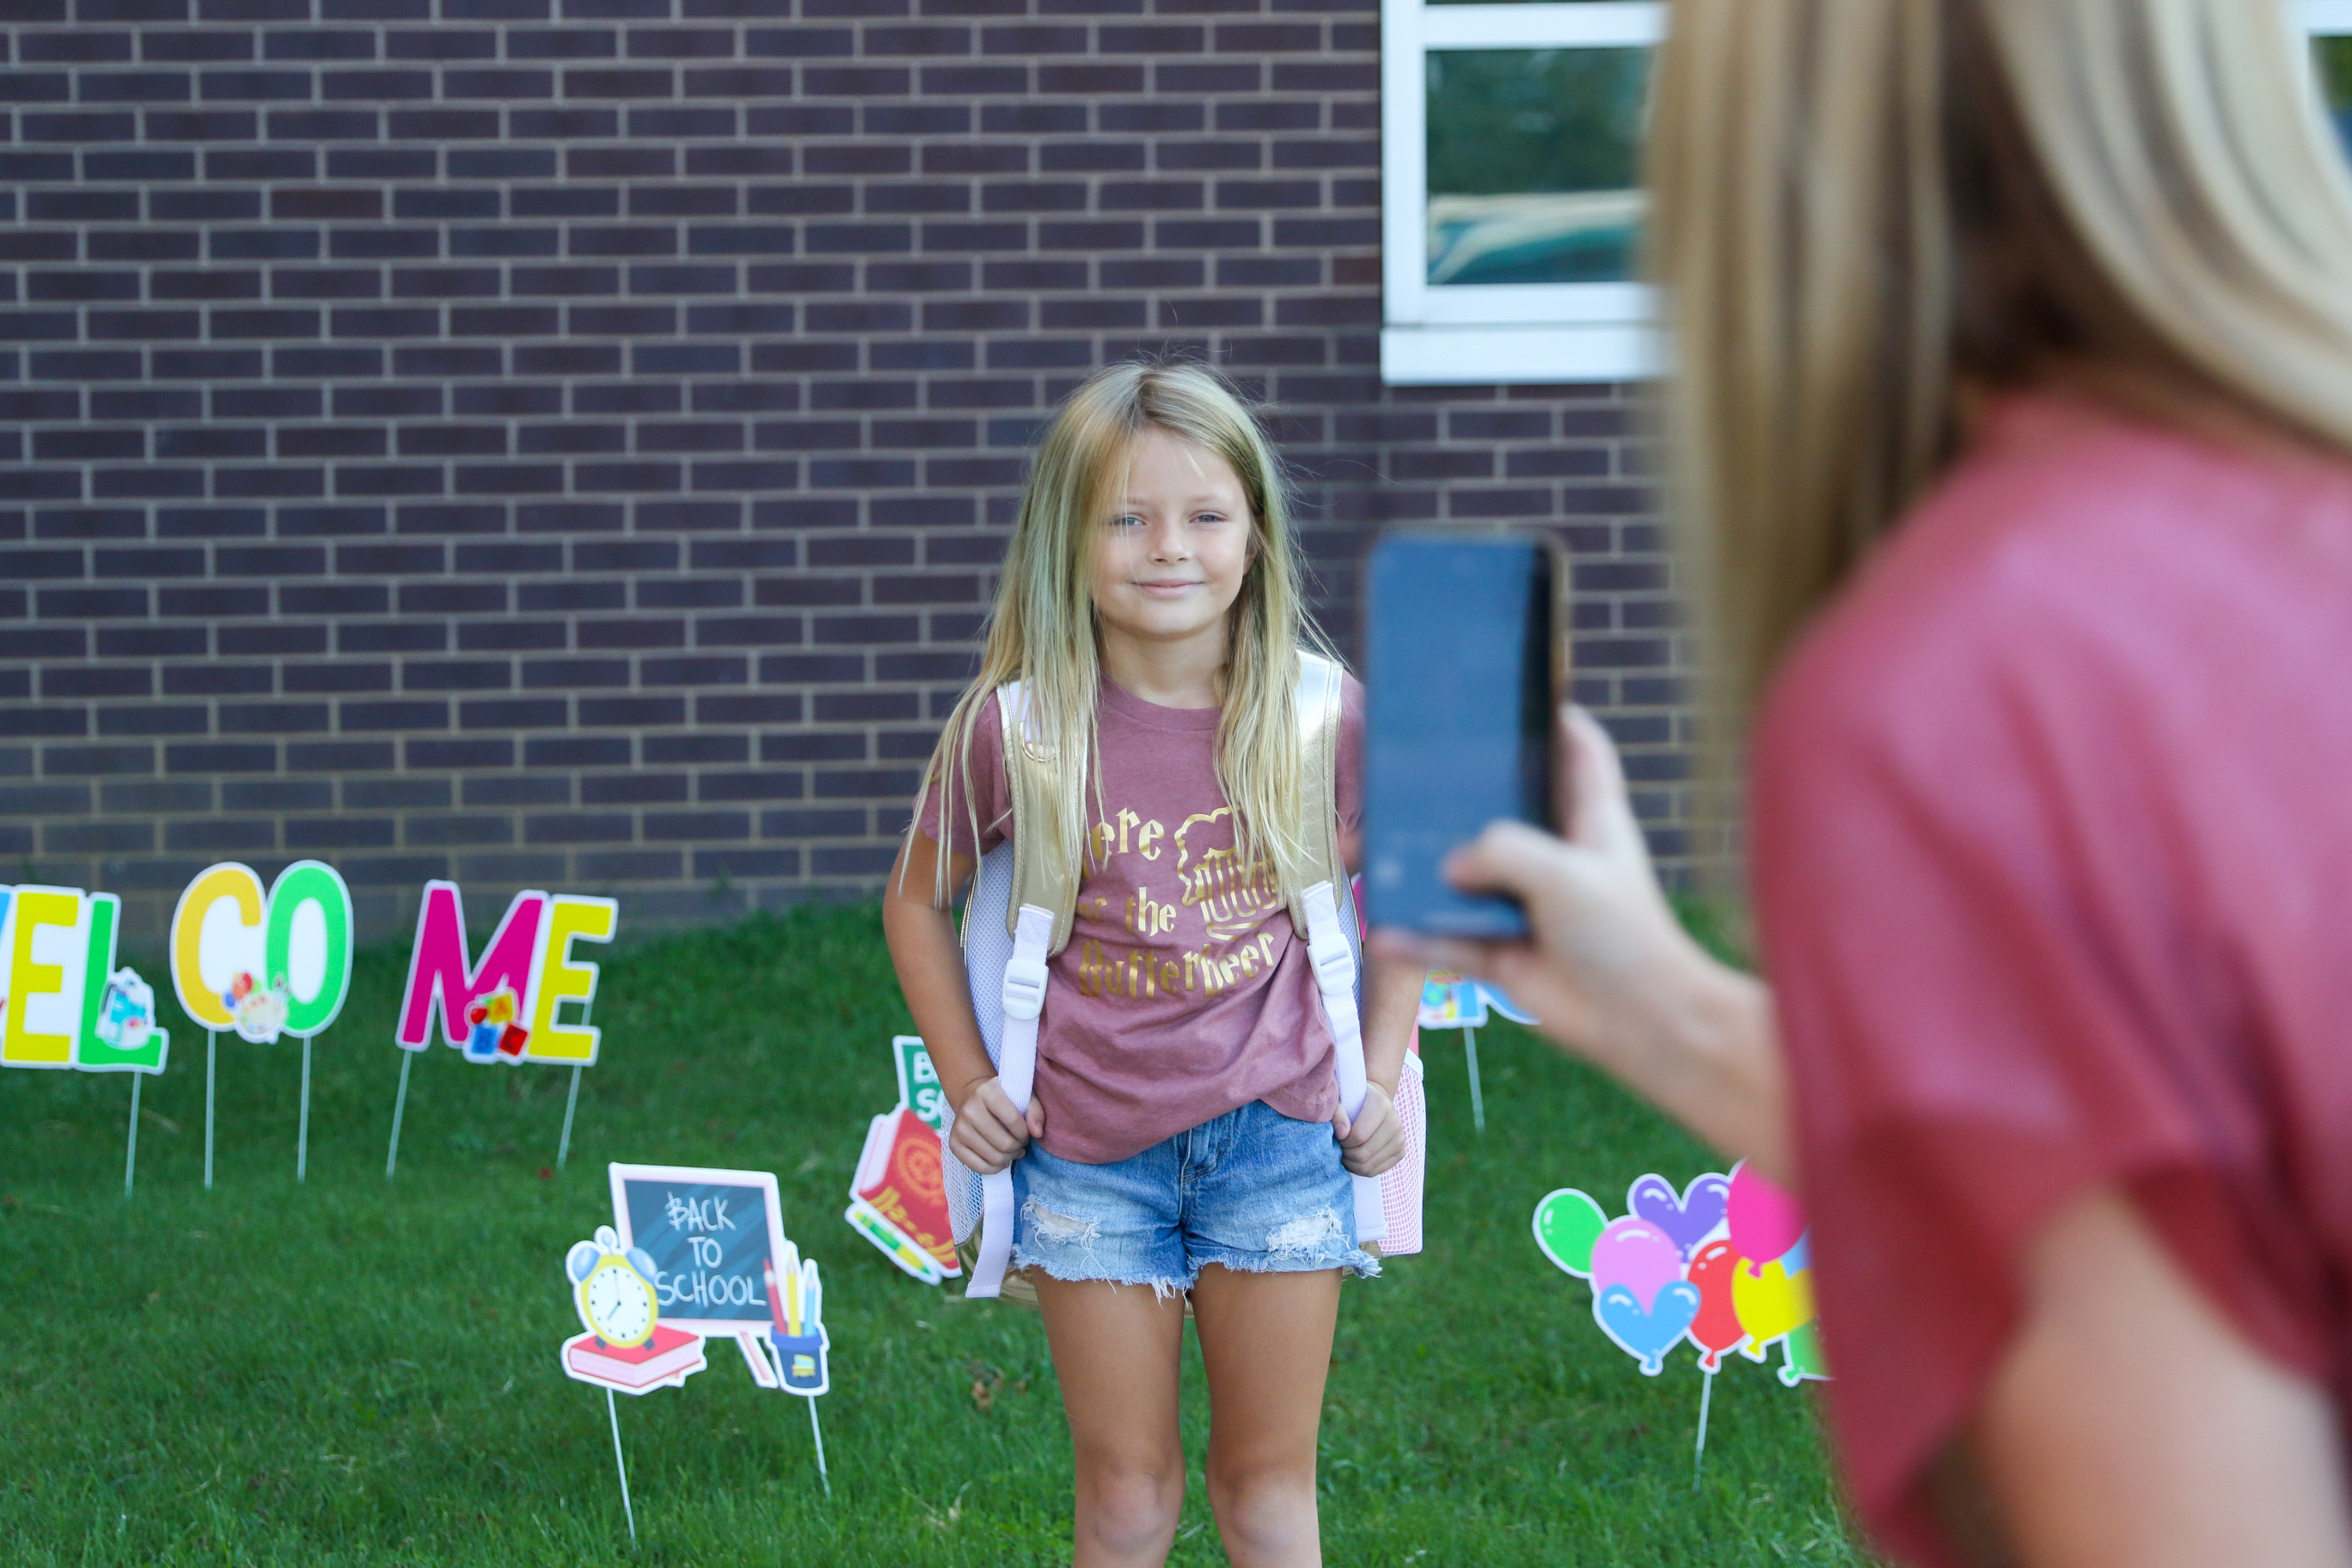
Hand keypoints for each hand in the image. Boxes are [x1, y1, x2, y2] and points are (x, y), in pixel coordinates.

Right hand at [947, 1076, 1044, 1176]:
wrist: (971, 1097)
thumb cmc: (1002, 1099)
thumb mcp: (1022, 1096)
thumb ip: (1035, 1111)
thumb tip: (1037, 1133)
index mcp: (987, 1092)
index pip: (1013, 1120)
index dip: (1025, 1132)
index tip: (1025, 1132)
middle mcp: (969, 1109)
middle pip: (1004, 1143)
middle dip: (1017, 1147)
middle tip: (1020, 1144)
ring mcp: (959, 1128)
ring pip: (993, 1157)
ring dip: (1009, 1158)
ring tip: (1012, 1151)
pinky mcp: (954, 1143)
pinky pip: (978, 1167)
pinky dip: (994, 1168)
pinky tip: (1001, 1160)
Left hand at [1333, 1081, 1403, 1177]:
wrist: (1372, 1105)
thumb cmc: (1352, 1102)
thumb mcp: (1339, 1101)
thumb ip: (1336, 1113)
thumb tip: (1342, 1133)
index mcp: (1381, 1105)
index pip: (1359, 1135)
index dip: (1343, 1141)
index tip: (1338, 1136)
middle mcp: (1394, 1122)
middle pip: (1363, 1154)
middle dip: (1346, 1154)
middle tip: (1340, 1147)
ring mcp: (1400, 1139)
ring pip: (1368, 1166)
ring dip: (1351, 1164)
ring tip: (1345, 1153)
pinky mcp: (1400, 1152)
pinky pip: (1375, 1172)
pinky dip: (1361, 1169)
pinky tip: (1355, 1159)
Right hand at [1374, 707, 1706, 1060]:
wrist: (1642, 1025)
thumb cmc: (1621, 934)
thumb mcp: (1564, 870)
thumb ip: (1500, 849)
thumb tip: (1449, 865)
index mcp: (1591, 819)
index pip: (1580, 752)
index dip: (1555, 717)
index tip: (1517, 692)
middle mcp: (1556, 857)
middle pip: (1503, 809)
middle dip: (1462, 794)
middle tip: (1412, 770)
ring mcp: (1527, 906)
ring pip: (1464, 878)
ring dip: (1424, 870)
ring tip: (1375, 847)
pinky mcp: (1504, 954)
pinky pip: (1447, 940)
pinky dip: (1416, 937)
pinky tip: (1383, 928)